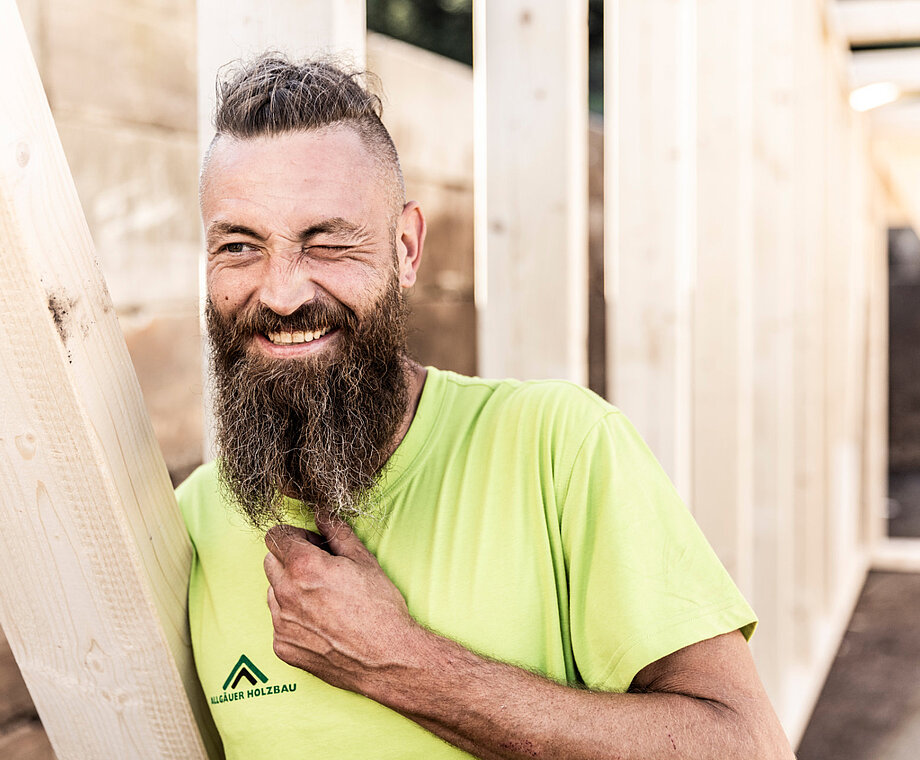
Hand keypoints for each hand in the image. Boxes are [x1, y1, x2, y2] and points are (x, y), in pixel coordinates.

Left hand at [263, 514, 421, 696]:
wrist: (386, 658)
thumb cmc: (380, 609)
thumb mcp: (364, 560)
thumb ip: (337, 532)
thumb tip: (322, 514)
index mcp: (303, 566)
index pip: (276, 536)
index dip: (296, 535)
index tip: (311, 544)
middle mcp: (285, 593)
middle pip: (270, 561)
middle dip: (289, 559)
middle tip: (319, 568)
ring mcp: (281, 622)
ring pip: (272, 591)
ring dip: (289, 587)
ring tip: (322, 598)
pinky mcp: (282, 646)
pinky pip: (278, 620)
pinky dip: (293, 616)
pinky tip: (321, 622)